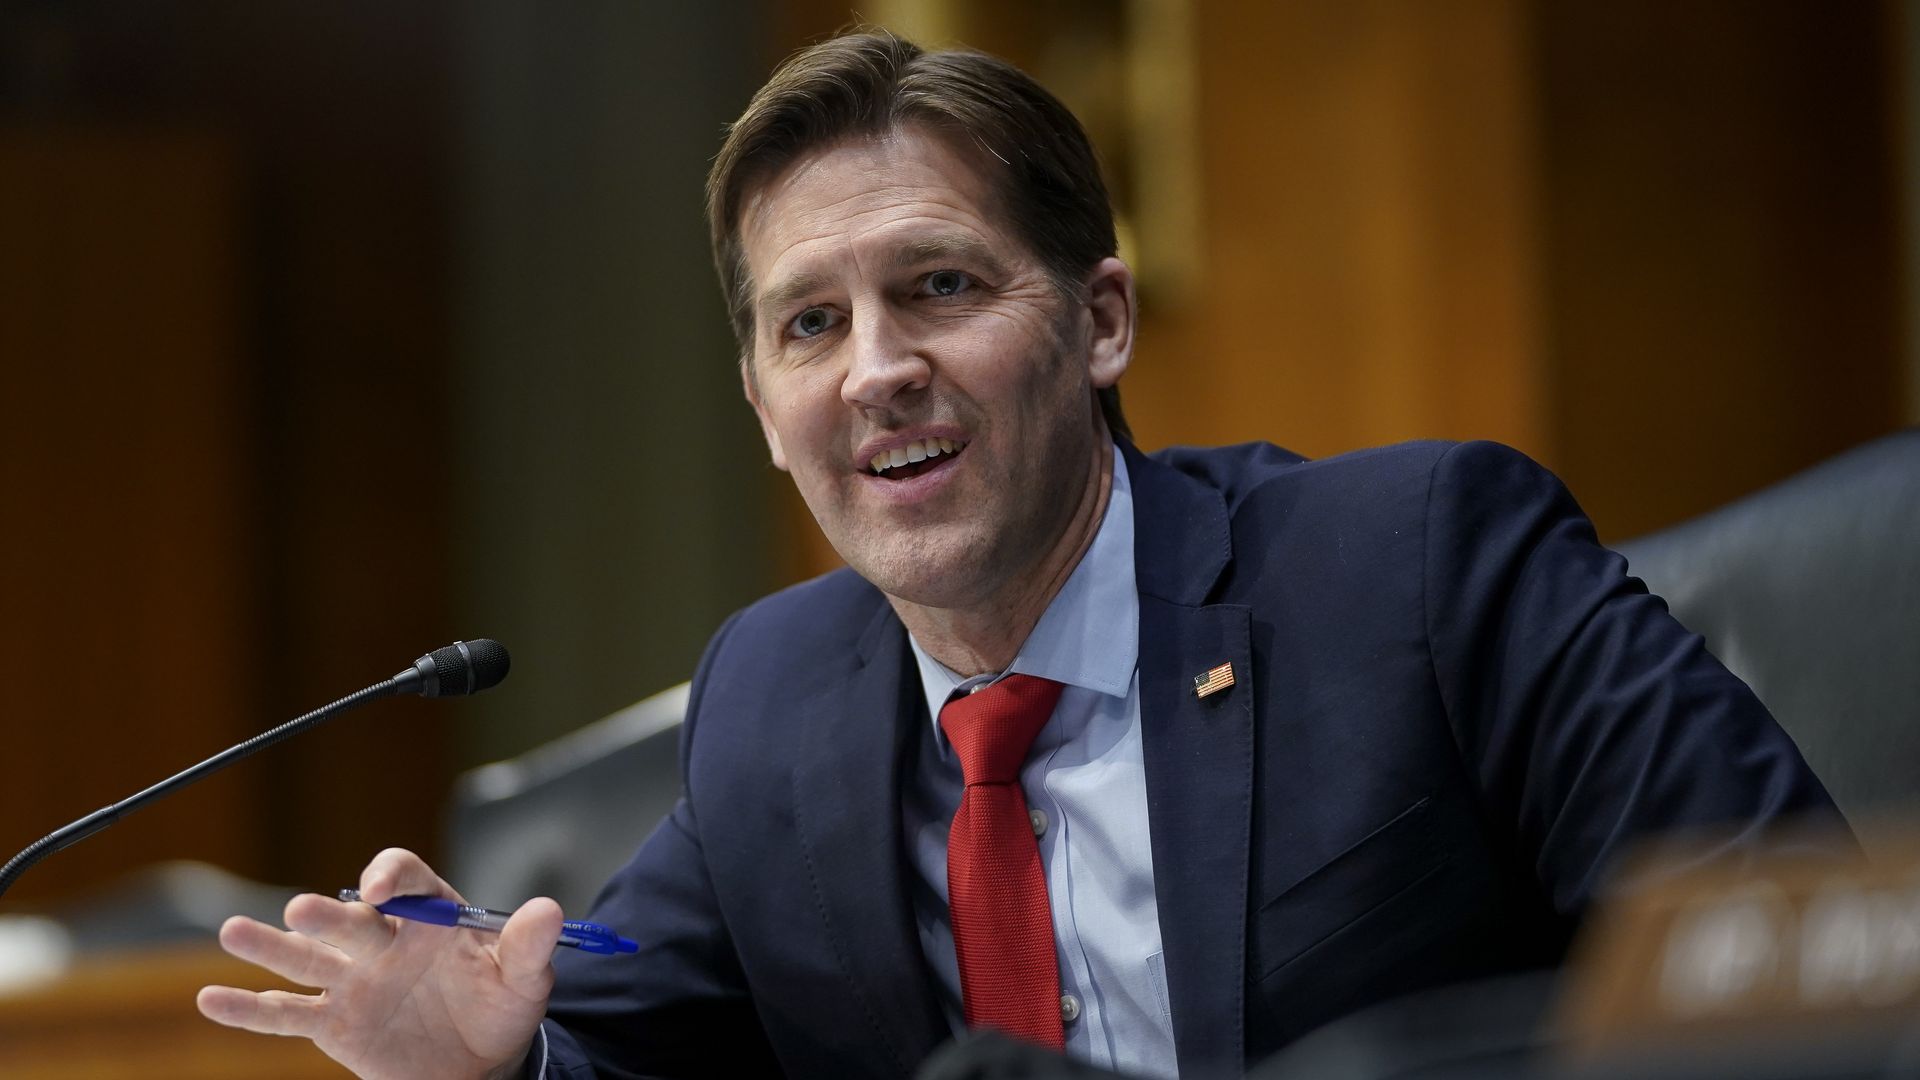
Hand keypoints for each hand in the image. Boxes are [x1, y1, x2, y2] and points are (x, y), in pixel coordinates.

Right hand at [197, 848, 560, 1079]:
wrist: (483, 1062)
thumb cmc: (501, 1004)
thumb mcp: (526, 976)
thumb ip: (531, 944)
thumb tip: (550, 910)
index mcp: (429, 914)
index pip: (405, 880)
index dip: (392, 879)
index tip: (381, 892)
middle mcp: (383, 940)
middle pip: (349, 920)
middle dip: (329, 916)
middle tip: (304, 912)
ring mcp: (353, 981)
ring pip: (306, 959)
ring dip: (270, 947)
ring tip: (233, 933)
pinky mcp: (333, 1024)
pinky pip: (286, 1014)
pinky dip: (249, 1008)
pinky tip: (212, 999)